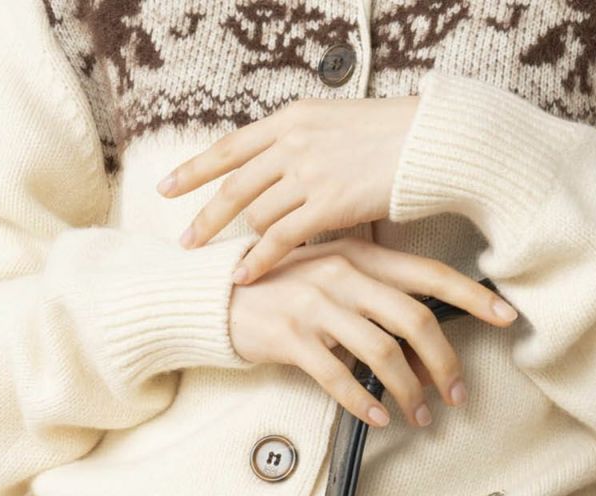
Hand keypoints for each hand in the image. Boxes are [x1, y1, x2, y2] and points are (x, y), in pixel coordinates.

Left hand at [158, 95, 420, 284]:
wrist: (428, 140)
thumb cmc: (393, 138)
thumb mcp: (337, 126)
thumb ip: (307, 146)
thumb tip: (290, 173)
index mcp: (290, 119)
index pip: (230, 147)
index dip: (195, 168)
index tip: (167, 187)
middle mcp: (291, 142)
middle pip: (233, 184)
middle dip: (205, 215)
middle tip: (184, 240)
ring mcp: (307, 173)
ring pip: (255, 213)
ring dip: (236, 240)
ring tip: (218, 263)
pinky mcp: (328, 203)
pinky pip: (281, 236)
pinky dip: (259, 258)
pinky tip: (243, 275)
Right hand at [227, 234, 517, 427]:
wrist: (213, 296)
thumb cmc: (281, 291)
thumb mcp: (332, 279)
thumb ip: (377, 299)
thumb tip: (426, 344)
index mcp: (361, 256)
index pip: (430, 274)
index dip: (473, 296)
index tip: (509, 317)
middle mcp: (343, 275)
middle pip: (415, 319)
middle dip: (445, 363)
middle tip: (457, 396)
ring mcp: (316, 304)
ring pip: (382, 352)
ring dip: (409, 391)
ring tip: (420, 417)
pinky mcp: (291, 336)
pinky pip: (338, 376)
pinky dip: (364, 401)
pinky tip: (380, 418)